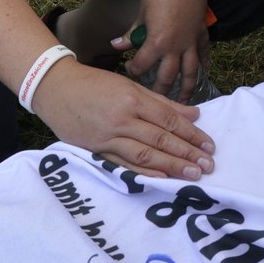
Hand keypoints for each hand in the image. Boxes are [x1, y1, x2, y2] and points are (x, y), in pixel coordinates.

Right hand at [31, 57, 214, 179]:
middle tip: (208, 165)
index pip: (169, 119)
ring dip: (171, 166)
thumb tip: (193, 113)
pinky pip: (123, 163)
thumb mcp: (129, 85)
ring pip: (145, 153)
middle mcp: (122, 118)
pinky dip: (143, 171)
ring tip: (192, 175)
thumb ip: (161, 102)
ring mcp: (108, 135)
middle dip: (187, 153)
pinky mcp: (96, 149)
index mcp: (133, 98)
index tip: (209, 145)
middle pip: (161, 139)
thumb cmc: (94, 84)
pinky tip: (161, 178)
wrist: (54, 88)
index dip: (191, 134)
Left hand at [115, 0, 210, 101]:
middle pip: (169, 77)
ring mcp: (191, 41)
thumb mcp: (141, 12)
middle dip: (161, 90)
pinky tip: (205, 71)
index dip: (133, 70)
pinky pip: (204, 53)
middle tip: (156, 101)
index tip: (129, 69)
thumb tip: (116, 45)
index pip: (143, 65)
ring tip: (184, 102)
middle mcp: (176, 47)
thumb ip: (131, 34)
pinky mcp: (202, 33)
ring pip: (191, 72)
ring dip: (187, 88)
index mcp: (158, 42)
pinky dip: (205, 63)